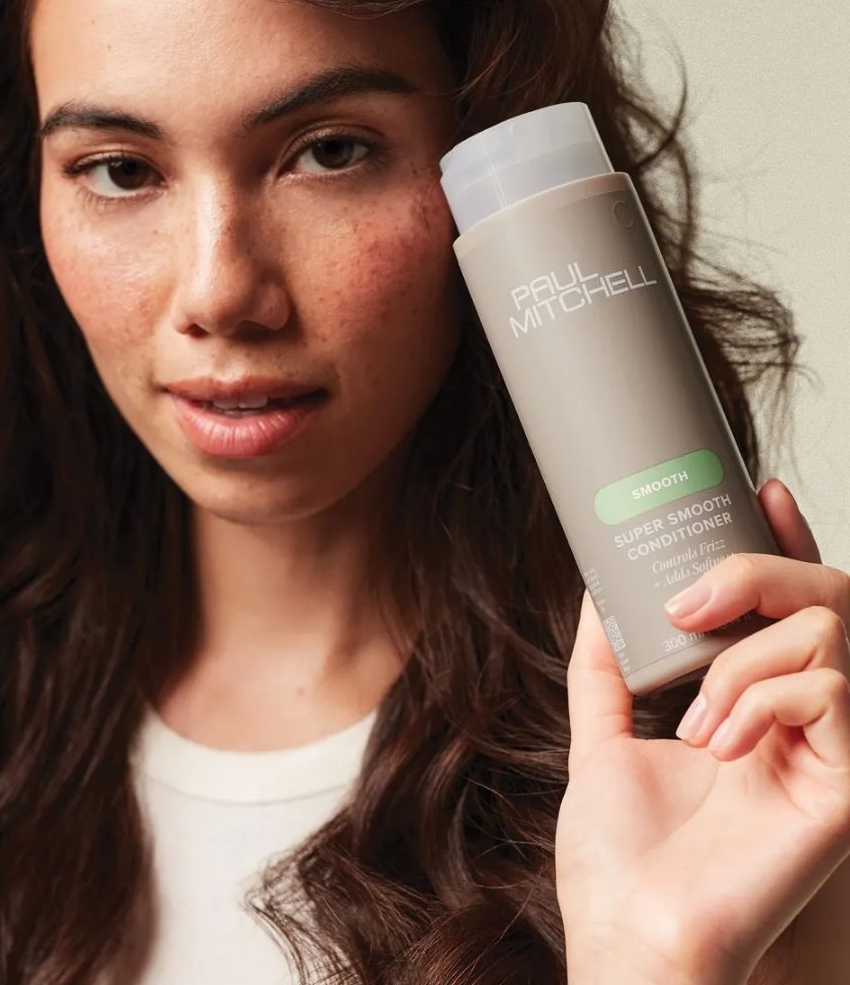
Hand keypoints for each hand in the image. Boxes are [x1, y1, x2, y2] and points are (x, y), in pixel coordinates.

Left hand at [556, 478, 849, 984]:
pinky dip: (759, 698)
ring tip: (693, 720)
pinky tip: (718, 744)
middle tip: (689, 602)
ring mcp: (828, 750)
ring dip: (739, 660)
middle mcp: (799, 719)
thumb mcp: (603, 736)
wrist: (629, 930)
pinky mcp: (845, 785)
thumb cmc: (619, 854)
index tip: (758, 489)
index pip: (787, 607)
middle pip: (826, 597)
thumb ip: (606, 668)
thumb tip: (596, 597)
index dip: (785, 540)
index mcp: (750, 705)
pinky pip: (830, 689)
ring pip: (829, 630)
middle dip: (756, 571)